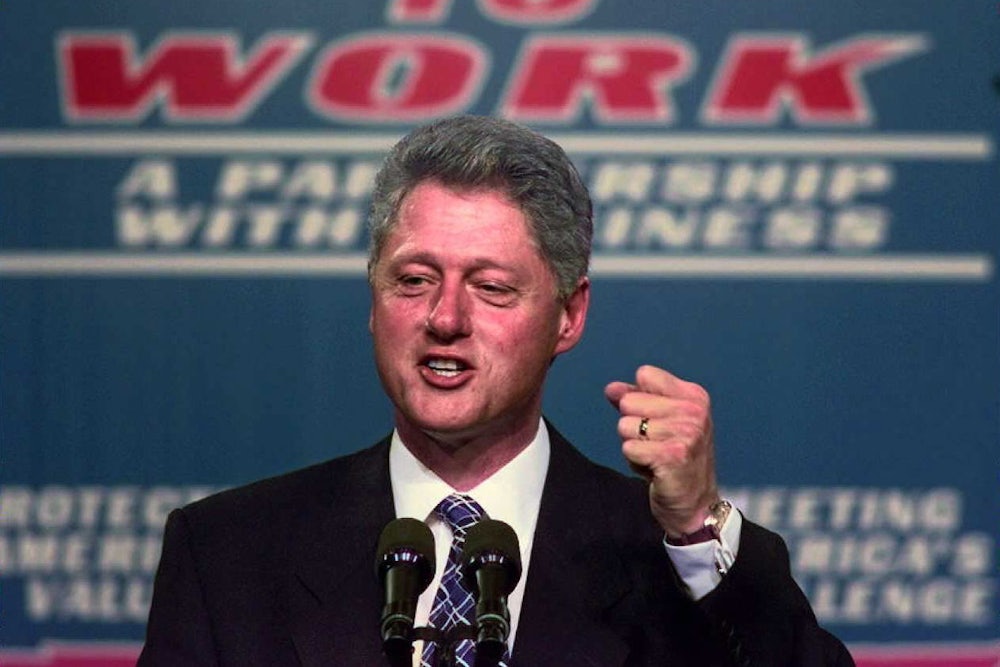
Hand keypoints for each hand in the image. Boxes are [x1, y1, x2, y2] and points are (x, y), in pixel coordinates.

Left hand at [604, 365, 718, 536]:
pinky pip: (628, 448)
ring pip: (625, 426)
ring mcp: (686, 432)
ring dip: (634, 446)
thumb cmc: (676, 459)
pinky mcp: (672, 455)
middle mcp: (694, 411)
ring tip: (656, 457)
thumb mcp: (661, 422)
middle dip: (633, 426)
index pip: (645, 374)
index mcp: (694, 396)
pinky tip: (654, 470)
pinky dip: (635, 462)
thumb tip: (611, 388)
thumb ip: (636, 399)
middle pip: (629, 401)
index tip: (656, 419)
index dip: (638, 397)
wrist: (695, 503)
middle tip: (657, 444)